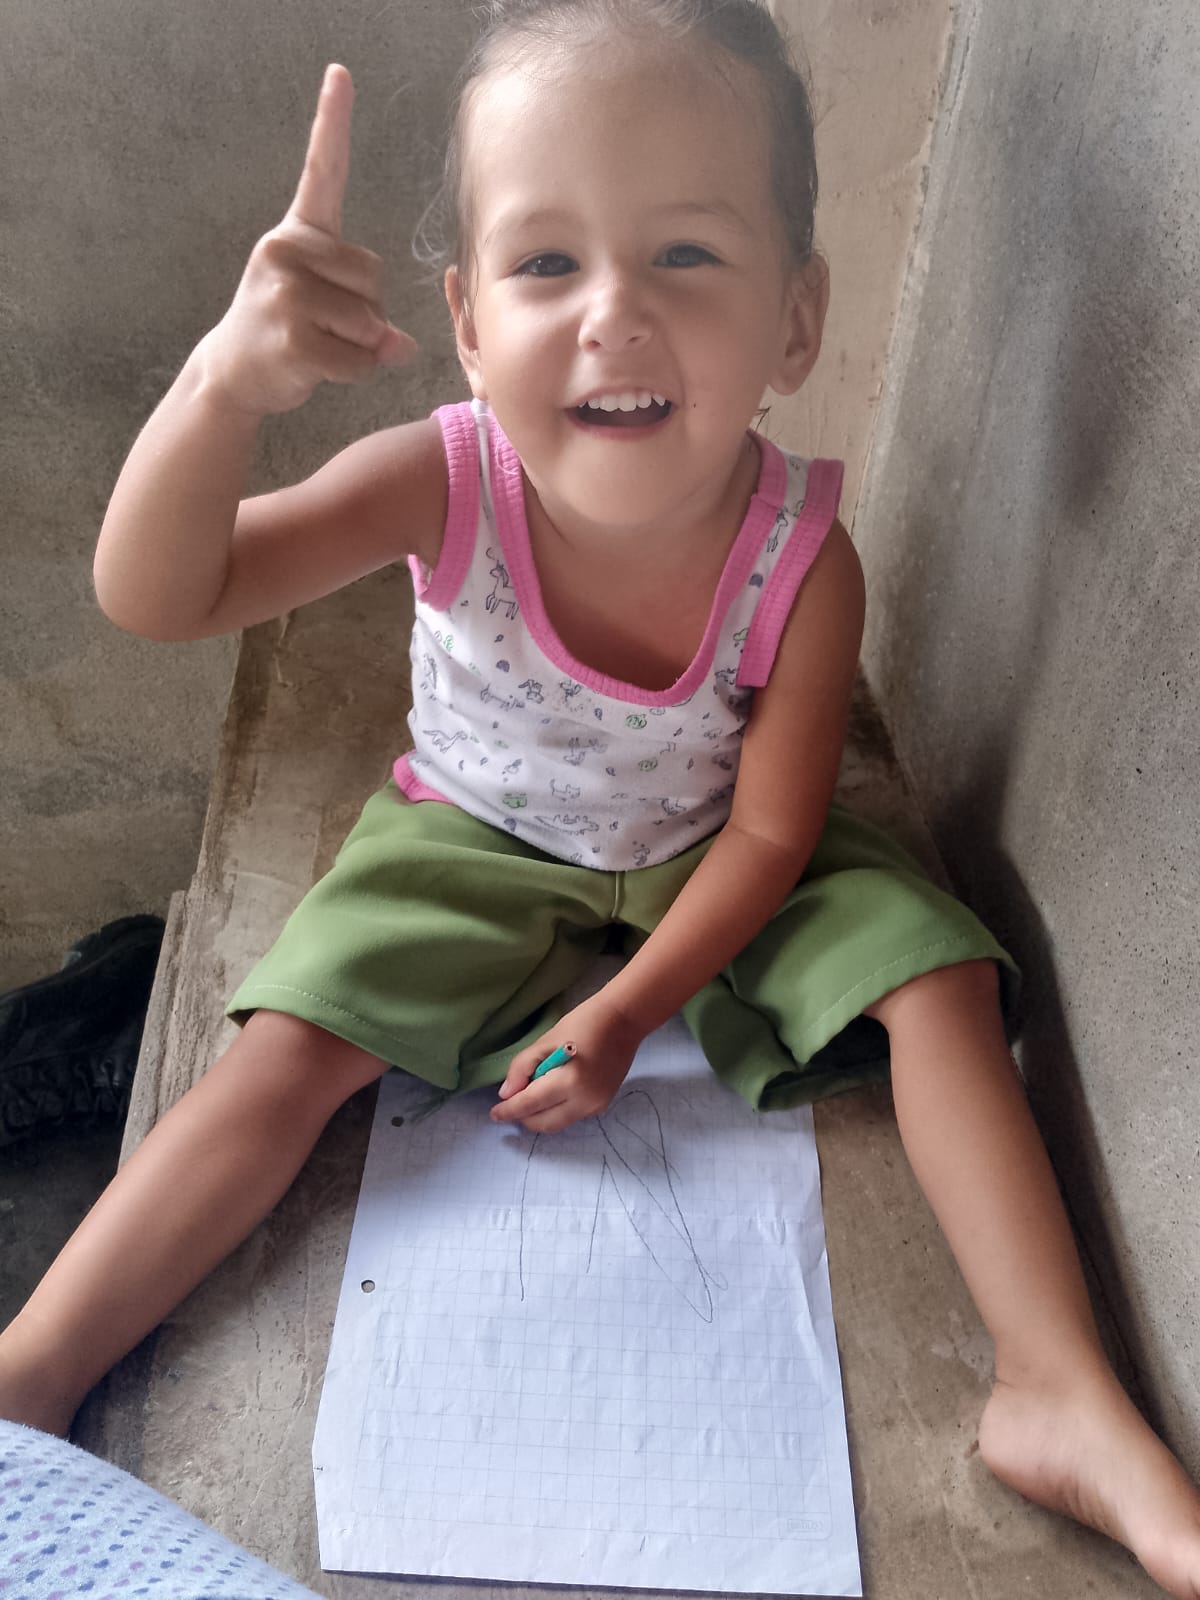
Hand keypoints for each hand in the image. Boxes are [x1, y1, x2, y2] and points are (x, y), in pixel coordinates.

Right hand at [200, 64, 415, 416]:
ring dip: (360, 345)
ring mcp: (287, 294)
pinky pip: (359, 358)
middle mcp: (286, 252)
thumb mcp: (323, 308)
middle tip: (328, 324)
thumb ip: (367, 312)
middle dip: (368, 310)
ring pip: (370, 322)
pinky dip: (354, 372)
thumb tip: (400, 347)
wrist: (234, 371)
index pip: (321, 172)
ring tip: (319, 345)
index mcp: (297, 234)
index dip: (332, 123)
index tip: (340, 75)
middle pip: (375, 276)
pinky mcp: (294, 337)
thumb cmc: (285, 332)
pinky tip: (319, 368)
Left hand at [490, 991, 645, 1133]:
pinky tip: (552, 1093)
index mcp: (569, 1082)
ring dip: (539, 1115)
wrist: (624, 1021)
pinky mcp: (602, 1104)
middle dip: (523, 1117)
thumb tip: (507, 1094)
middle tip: (510, 1105)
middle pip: (544, 1123)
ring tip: (530, 1097)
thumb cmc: (583, 1023)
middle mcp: (584, 1101)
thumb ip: (522, 1068)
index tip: (494, 1113)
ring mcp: (596, 1106)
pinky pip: (572, 1116)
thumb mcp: (545, 1041)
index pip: (530, 1104)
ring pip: (558, 1123)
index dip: (509, 1110)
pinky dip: (556, 1110)